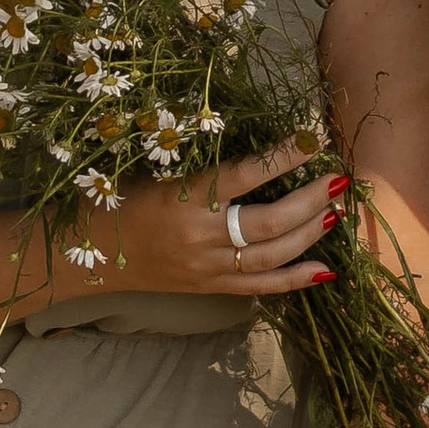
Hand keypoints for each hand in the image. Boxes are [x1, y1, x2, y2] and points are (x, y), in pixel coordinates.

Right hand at [103, 140, 343, 299]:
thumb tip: (260, 145)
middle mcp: (199, 236)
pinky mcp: (209, 288)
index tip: (314, 139)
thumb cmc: (124, 197)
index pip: (246, 175)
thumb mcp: (160, 169)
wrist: (91, 253)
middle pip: (268, 223)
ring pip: (270, 256)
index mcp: (184, 197)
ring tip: (335, 212)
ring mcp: (206, 268)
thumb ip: (206, 163)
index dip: (284, 157)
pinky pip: (260, 288)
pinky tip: (326, 269)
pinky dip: (295, 280)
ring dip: (309, 234)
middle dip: (309, 201)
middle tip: (337, 179)